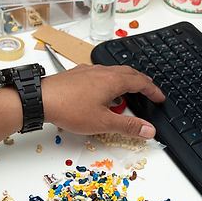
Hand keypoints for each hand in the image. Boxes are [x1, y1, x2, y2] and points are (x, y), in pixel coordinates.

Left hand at [41, 64, 164, 137]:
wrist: (41, 98)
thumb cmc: (70, 108)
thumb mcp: (103, 122)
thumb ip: (128, 126)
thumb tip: (149, 129)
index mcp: (113, 80)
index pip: (141, 82)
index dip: (153, 90)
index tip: (160, 97)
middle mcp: (102, 71)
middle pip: (129, 72)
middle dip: (141, 82)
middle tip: (149, 91)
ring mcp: (88, 70)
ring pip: (113, 71)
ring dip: (125, 79)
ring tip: (128, 91)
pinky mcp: (76, 73)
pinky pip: (99, 73)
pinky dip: (109, 79)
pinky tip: (102, 90)